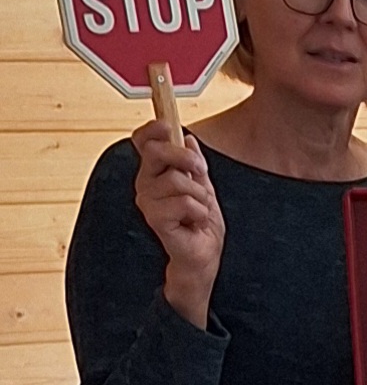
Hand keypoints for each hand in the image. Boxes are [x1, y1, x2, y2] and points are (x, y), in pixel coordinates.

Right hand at [131, 117, 222, 326]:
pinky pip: (184, 203)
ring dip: (200, 195)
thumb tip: (188, 138)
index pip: (143, 142)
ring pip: (178, 180)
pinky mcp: (156, 220)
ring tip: (199, 211)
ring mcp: (148, 203)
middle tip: (200, 173)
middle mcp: (146, 185)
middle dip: (186, 158)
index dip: (153, 128)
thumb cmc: (200, 227)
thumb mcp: (204, 188)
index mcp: (155, 174)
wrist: (203, 259)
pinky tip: (195, 223)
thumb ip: (195, 164)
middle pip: (156, 152)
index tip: (168, 124)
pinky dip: (199, 212)